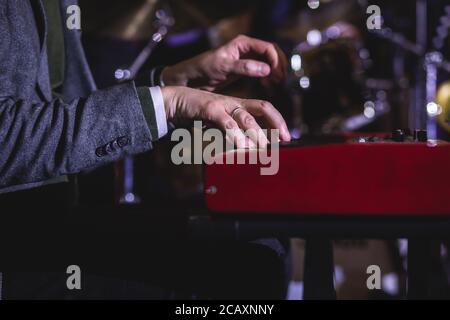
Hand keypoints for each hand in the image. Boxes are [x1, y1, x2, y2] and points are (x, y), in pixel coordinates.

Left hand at [161, 35, 287, 91]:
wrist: (192, 78)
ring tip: (276, 83)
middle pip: (271, 53)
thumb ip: (244, 68)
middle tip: (281, 80)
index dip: (276, 60)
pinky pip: (262, 69)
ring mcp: (246, 58)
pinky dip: (268, 76)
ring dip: (275, 71)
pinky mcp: (244, 69)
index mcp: (242, 43)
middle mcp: (246, 49)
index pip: (267, 47)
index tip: (277, 74)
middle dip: (279, 65)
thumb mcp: (224, 67)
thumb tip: (266, 69)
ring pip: (269, 61)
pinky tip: (268, 85)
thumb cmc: (204, 69)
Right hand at [161, 86, 290, 147]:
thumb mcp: (218, 125)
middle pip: (262, 107)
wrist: (174, 101)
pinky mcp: (209, 109)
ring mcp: (222, 105)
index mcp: (238, 105)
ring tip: (263, 146)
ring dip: (256, 132)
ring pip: (246, 117)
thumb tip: (245, 149)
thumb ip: (231, 134)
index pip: (264, 109)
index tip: (286, 136)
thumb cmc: (197, 114)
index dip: (277, 121)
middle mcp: (234, 103)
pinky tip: (241, 144)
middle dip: (276, 122)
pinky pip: (226, 122)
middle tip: (284, 139)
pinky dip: (235, 133)